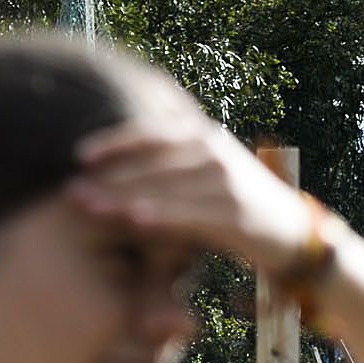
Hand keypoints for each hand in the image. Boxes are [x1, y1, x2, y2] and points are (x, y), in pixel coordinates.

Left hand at [67, 117, 312, 273]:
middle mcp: (214, 151)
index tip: (79, 156)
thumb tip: (124, 139)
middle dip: (108, 176)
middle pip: (152, 161)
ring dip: (123, 197)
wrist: (292, 230)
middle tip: (71, 190)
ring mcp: (227, 183)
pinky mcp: (237, 215)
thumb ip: (173, 150)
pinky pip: (191, 215)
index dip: (114, 142)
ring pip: (166, 187)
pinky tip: (135, 222)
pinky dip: (162, 217)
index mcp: (203, 135)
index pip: (152, 132)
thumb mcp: (208, 164)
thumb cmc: (237, 200)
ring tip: (89, 208)